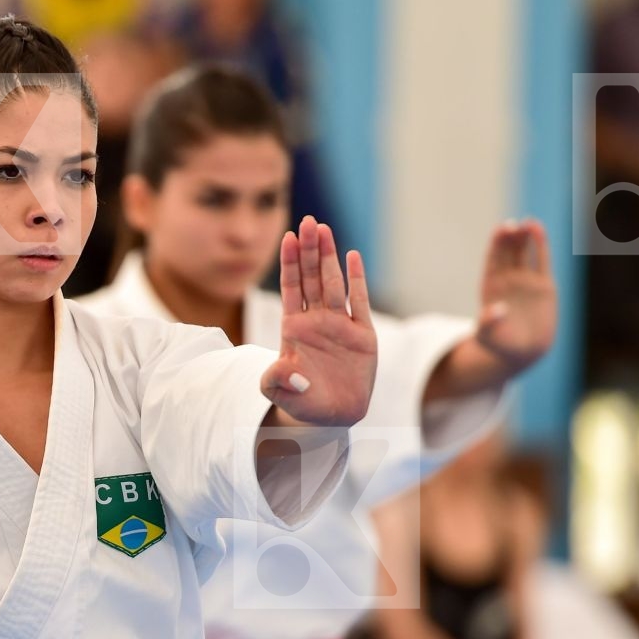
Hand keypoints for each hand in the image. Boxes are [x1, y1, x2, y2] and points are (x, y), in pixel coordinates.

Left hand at [261, 216, 376, 426]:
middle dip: (309, 250)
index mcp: (294, 329)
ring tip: (323, 229)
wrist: (330, 417)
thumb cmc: (300, 403)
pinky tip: (353, 256)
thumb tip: (283, 368)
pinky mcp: (362, 335)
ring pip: (333, 283)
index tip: (288, 237)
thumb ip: (276, 380)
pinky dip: (357, 279)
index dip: (290, 263)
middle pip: (311, 278)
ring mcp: (339, 325)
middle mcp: (316, 321)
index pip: (291, 289)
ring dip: (329, 256)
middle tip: (308, 221)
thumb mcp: (281, 393)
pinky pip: (359, 302)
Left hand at [475, 219, 555, 372]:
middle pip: (508, 252)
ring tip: (529, 223)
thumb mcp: (488, 336)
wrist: (523, 352)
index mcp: (491, 287)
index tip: (501, 229)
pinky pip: (542, 261)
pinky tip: (538, 230)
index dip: (496, 244)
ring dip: (526, 237)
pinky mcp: (543, 285)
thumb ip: (488, 323)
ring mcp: (526, 280)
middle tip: (514, 225)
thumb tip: (497, 309)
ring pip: (525, 252)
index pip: (493, 260)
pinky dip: (541, 245)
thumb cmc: (500, 345)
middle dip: (510, 237)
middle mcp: (507, 279)